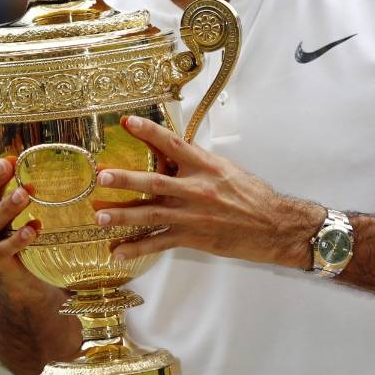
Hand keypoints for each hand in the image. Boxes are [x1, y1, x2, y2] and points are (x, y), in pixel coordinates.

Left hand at [93, 115, 322, 267]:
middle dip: (126, 179)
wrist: (274, 226)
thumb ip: (198, 163)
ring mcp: (192, 215)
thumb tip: (172, 154)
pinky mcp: (193, 237)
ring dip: (122, 215)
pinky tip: (118, 252)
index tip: (128, 122)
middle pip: (155, 181)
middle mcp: (197, 189)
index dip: (150, 131)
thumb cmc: (253, 196)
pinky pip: (159, 242)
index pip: (173, 144)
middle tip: (102, 176)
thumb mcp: (227, 169)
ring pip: (151, 213)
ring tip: (99, 216)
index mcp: (206, 166)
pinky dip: (137, 248)